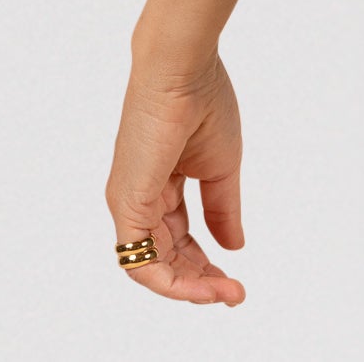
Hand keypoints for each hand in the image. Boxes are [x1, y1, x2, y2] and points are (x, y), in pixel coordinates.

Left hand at [105, 52, 245, 304]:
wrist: (184, 70)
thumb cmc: (204, 102)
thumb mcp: (221, 165)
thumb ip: (223, 208)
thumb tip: (234, 247)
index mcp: (162, 183)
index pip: (182, 237)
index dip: (208, 261)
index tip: (237, 278)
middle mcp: (140, 197)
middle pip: (168, 256)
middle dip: (200, 280)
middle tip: (233, 294)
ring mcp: (130, 202)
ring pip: (152, 266)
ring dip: (188, 287)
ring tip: (223, 294)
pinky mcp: (126, 204)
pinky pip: (140, 260)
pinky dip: (169, 281)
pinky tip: (200, 286)